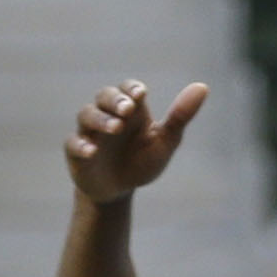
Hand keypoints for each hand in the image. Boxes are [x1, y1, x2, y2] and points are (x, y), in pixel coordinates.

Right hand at [66, 79, 209, 203]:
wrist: (119, 190)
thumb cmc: (142, 161)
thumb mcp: (165, 141)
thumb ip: (180, 116)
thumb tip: (203, 86)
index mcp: (131, 110)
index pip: (128, 89)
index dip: (131, 89)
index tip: (140, 95)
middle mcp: (108, 115)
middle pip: (104, 96)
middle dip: (114, 100)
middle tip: (127, 109)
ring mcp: (90, 132)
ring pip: (87, 114)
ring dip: (100, 119)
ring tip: (115, 127)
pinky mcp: (77, 151)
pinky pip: (74, 143)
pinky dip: (81, 145)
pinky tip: (92, 151)